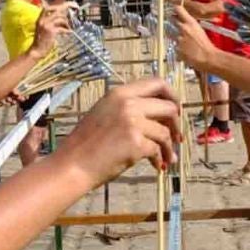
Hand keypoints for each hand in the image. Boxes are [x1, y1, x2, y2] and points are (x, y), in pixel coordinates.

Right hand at [32, 3, 69, 52]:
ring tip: (68, 28)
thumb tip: (62, 18)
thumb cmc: (41, 41)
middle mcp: (43, 20)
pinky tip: (69, 32)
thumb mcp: (43, 29)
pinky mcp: (51, 31)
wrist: (36, 50)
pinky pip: (62, 28)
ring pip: (60, 18)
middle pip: (57, 10)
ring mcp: (46, 25)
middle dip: (66, 10)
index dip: (58, 5)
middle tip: (73, 13)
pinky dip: (67, 30)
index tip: (67, 5)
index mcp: (40, 19)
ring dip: (66, 23)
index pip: (48, 7)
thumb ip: (50, 22)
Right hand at [56, 78, 181, 183]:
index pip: (157, 83)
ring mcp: (132, 122)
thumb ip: (130, 109)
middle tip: (177, 138)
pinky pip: (158, 149)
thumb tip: (160, 116)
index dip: (172, 96)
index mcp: (119, 93)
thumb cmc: (86, 144)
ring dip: (169, 148)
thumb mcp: (105, 114)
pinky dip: (159, 159)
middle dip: (176, 124)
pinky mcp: (135, 143)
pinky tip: (156, 166)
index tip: (176, 110)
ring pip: (166, 132)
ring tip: (168, 159)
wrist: (73, 164)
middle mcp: (127, 103)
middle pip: (169, 107)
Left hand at [167, 4, 215, 70]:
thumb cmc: (206, 45)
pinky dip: (179, 50)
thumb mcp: (199, 30)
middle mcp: (183, 28)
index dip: (175, 8)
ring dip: (177, 39)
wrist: (208, 57)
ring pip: (172, 36)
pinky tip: (186, 52)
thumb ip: (190, 26)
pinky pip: (175, 48)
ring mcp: (178, 39)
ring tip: (186, 45)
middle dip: (173, 23)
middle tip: (177, 26)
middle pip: (172, 21)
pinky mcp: (176, 49)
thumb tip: (184, 24)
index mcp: (191, 23)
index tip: (173, 9)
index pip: (179, 9)